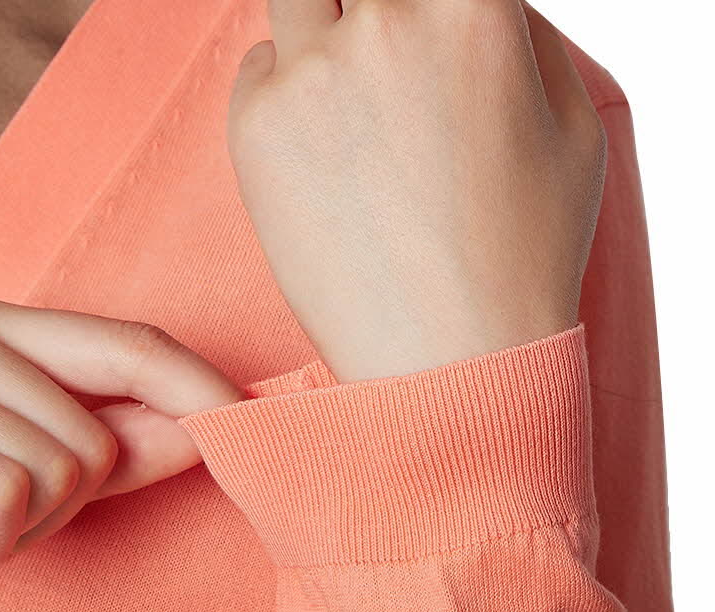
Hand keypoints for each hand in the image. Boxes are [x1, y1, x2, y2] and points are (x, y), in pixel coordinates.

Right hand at [0, 295, 242, 596]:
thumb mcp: (20, 484)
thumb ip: (112, 450)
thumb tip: (206, 425)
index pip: (126, 343)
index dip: (196, 385)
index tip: (252, 415)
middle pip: (100, 433)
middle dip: (61, 503)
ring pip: (60, 470)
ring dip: (15, 528)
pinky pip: (3, 502)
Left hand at [228, 0, 605, 381]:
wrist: (452, 360)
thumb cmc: (520, 257)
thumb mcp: (572, 127)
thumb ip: (520, 35)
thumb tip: (466, 4)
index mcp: (472, 8)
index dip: (416, 6)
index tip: (408, 33)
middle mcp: (385, 25)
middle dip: (366, 13)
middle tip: (377, 68)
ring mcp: (311, 77)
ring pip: (297, 1)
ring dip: (322, 34)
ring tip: (350, 103)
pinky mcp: (256, 131)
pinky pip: (257, 70)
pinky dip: (283, 93)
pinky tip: (319, 155)